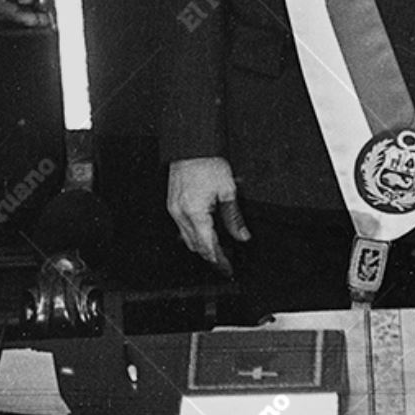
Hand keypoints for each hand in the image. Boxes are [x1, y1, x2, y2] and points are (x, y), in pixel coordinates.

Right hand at [167, 156, 248, 274]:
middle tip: (226, 261)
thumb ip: (234, 217)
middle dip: (211, 256)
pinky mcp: (172, 204)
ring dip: (202, 246)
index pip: (208, 246)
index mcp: (196, 213)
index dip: (219, 260)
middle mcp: (181, 214)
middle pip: (196, 246)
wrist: (192, 146)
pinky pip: (182, 227)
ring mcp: (174, 209)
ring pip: (187, 239)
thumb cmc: (208, 163)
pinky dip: (194, 234)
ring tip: (218, 249)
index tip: (228, 269)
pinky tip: (205, 232)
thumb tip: (243, 236)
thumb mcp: (228, 191)